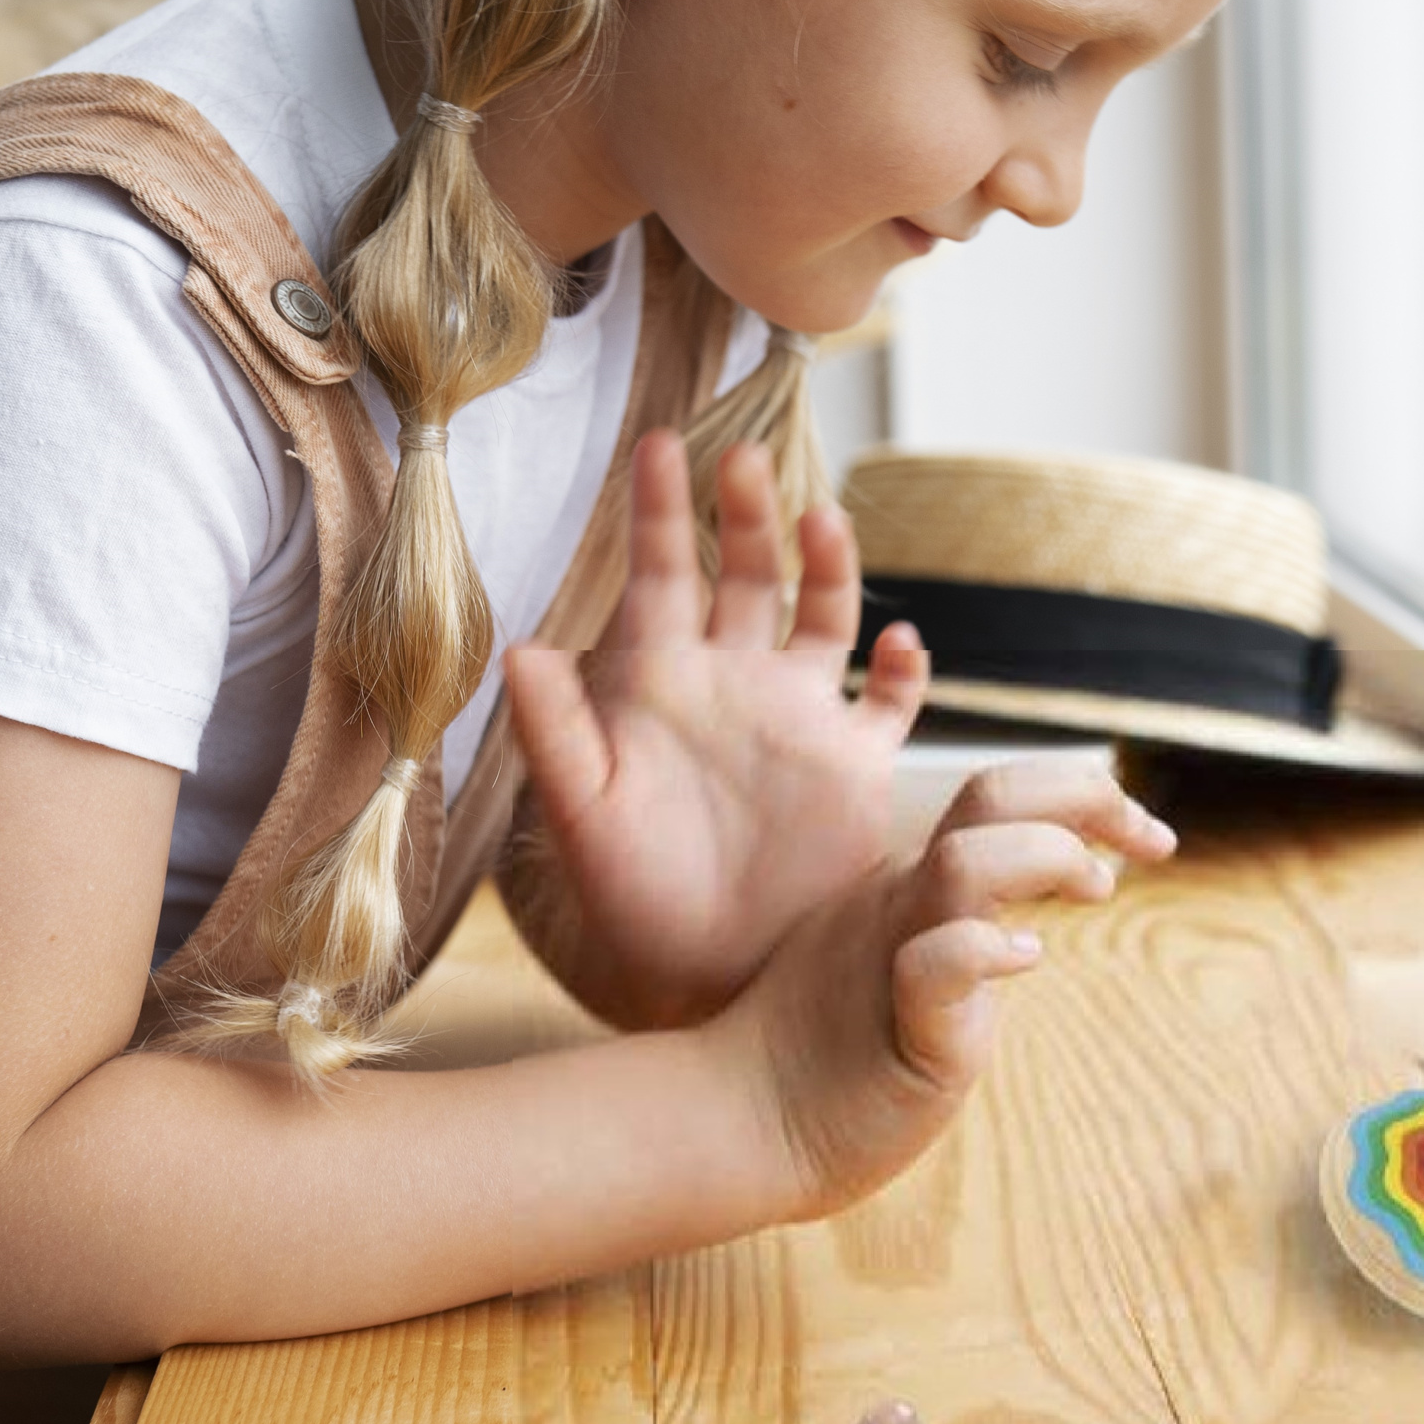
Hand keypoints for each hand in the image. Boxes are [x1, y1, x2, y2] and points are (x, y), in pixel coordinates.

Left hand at [504, 429, 930, 1026]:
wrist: (710, 980)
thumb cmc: (633, 901)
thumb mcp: (582, 816)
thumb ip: (556, 731)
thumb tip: (522, 647)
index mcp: (662, 684)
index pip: (659, 575)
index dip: (657, 511)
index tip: (656, 443)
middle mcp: (734, 683)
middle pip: (744, 573)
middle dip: (744, 514)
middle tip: (743, 459)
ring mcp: (799, 718)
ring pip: (821, 613)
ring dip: (826, 564)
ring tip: (822, 518)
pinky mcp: (855, 764)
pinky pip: (890, 701)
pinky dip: (902, 668)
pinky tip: (899, 642)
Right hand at [711, 755, 1177, 1218]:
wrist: (745, 1119)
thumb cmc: (831, 1046)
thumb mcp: (903, 955)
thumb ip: (956, 924)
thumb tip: (1028, 918)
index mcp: (914, 880)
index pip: (1002, 794)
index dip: (1085, 794)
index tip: (1148, 834)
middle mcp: (907, 898)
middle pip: (993, 793)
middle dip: (1088, 797)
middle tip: (1151, 841)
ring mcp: (897, 953)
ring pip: (966, 861)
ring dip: (1048, 857)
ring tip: (1096, 891)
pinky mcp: (901, 1027)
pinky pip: (937, 964)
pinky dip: (986, 951)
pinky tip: (1026, 959)